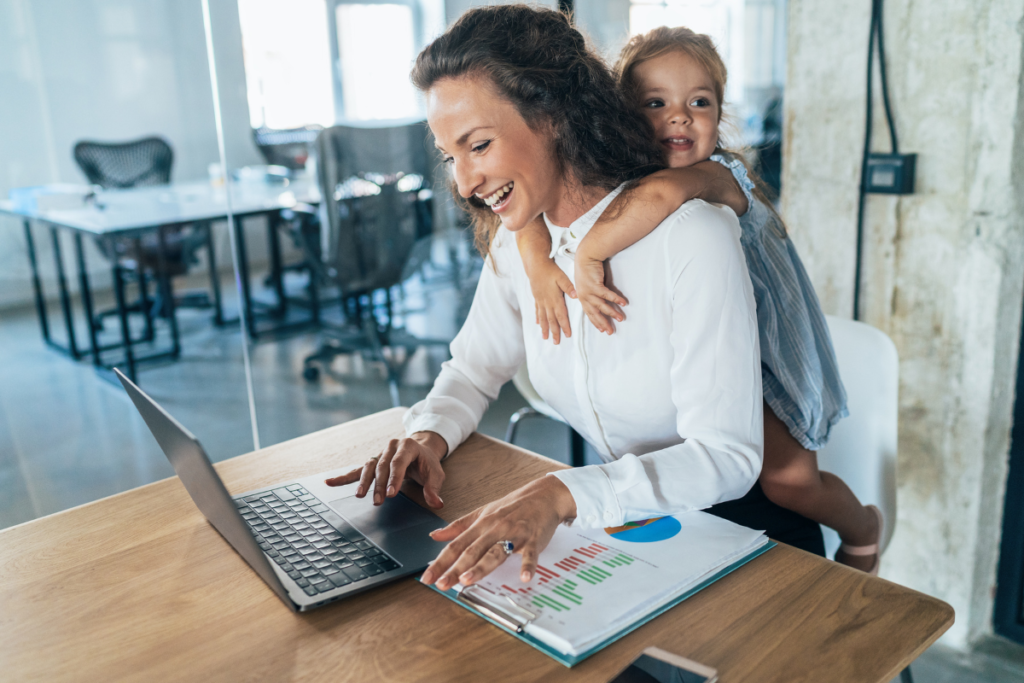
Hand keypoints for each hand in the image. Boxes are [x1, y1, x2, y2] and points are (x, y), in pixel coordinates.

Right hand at [324, 431, 446, 507]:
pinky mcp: (372, 462)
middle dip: (379, 485)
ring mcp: (380, 453)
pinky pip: (357, 470)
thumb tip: (437, 504)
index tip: (391, 494)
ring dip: (364, 483)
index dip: (394, 478)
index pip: (399, 463)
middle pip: (382, 466)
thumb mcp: (436, 474)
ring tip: (360, 496)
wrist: (421, 449)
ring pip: (369, 467)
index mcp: (408, 446)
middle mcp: (391, 447)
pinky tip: (330, 482)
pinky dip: (344, 477)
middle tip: (378, 501)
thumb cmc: (427, 463)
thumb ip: (434, 489)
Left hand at [421, 476, 576, 589]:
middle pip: (472, 551)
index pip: (456, 545)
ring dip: (481, 566)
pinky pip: (530, 554)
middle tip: (442, 584)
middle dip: (456, 568)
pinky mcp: (534, 538)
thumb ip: (458, 526)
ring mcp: (515, 534)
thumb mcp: (483, 513)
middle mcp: (495, 528)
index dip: (441, 562)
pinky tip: (524, 577)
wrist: (543, 495)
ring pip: (496, 552)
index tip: (427, 577)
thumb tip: (434, 535)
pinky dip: (528, 565)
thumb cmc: (513, 506)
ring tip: (468, 580)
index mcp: (481, 524)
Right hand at [529, 260, 575, 344]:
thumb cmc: (550, 270)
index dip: (564, 326)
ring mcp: (540, 301)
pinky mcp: (537, 298)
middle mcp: (547, 303)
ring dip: (544, 328)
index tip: (567, 335)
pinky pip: (537, 311)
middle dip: (554, 332)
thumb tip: (576, 296)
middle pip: (551, 320)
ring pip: (543, 318)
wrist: (535, 266)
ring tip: (545, 338)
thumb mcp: (562, 277)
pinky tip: (538, 324)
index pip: (561, 315)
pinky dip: (538, 318)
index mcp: (555, 299)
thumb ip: (569, 287)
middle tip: (556, 342)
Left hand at [575, 252, 626, 333]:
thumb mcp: (586, 285)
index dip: (596, 322)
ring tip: (621, 318)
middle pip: (595, 313)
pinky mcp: (595, 285)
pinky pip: (607, 295)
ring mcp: (589, 292)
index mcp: (582, 297)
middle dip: (603, 323)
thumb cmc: (587, 270)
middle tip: (611, 331)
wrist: (585, 257)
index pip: (589, 313)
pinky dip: (616, 299)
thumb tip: (600, 301)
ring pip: (602, 306)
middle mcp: (584, 296)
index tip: (602, 330)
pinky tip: (623, 303)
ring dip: (612, 313)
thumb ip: (592, 294)